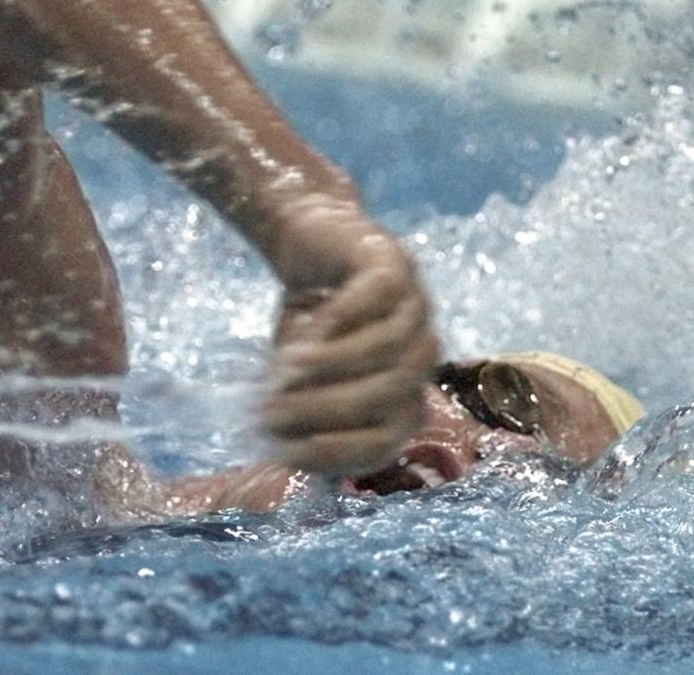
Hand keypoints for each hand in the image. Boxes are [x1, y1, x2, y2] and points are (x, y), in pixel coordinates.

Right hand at [261, 193, 438, 475]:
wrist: (313, 242)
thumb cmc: (309, 322)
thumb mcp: (300, 377)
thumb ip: (300, 411)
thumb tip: (276, 452)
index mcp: (406, 393)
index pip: (385, 440)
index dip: (334, 450)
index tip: (281, 448)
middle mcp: (421, 354)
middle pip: (390, 396)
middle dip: (326, 408)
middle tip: (272, 407)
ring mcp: (415, 306)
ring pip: (389, 348)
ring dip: (331, 364)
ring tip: (284, 367)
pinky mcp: (394, 264)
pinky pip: (376, 297)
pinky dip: (338, 318)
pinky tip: (301, 324)